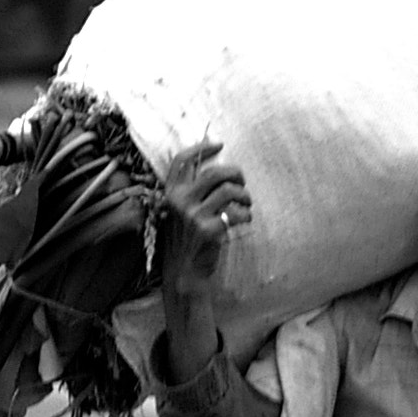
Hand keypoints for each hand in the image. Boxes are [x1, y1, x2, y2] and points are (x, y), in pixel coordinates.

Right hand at [162, 140, 251, 291]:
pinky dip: (246, 215)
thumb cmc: (189, 238)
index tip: (219, 145)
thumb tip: (215, 168)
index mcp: (171, 193)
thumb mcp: (181, 211)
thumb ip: (191, 191)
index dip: (202, 148)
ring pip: (229, 190)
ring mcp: (194, 215)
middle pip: (214, 172)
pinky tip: (245, 220)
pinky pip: (237, 212)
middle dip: (235, 174)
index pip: (182, 160)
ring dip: (245, 196)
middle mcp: (180, 201)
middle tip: (242, 184)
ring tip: (246, 206)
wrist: (186, 271)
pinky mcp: (209, 230)